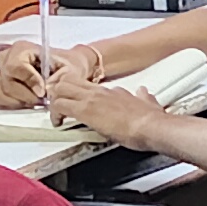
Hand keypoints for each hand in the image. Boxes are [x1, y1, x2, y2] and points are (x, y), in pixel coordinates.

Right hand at [0, 39, 100, 111]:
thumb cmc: (66, 66)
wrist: (64, 70)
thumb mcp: (69, 69)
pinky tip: (26, 102)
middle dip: (27, 95)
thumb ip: (58, 78)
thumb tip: (46, 90)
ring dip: (19, 101)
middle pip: (7, 82)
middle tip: (42, 100)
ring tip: (36, 100)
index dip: (29, 81)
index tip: (42, 92)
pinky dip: (11, 104)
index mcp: (21, 49)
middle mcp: (6, 59)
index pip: (16, 66)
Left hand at [43, 63, 162, 147]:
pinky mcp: (85, 111)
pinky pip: (60, 106)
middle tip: (58, 106)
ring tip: (57, 115)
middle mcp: (100, 92)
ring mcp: (91, 99)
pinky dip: (54, 114)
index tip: (75, 102)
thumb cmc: (151, 120)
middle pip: (69, 80)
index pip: (87, 85)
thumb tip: (144, 93)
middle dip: (59, 92)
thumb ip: (144, 98)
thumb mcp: (149, 104)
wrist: (152, 126)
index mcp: (113, 91)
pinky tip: (58, 123)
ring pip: (60, 88)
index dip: (77, 93)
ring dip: (55, 101)